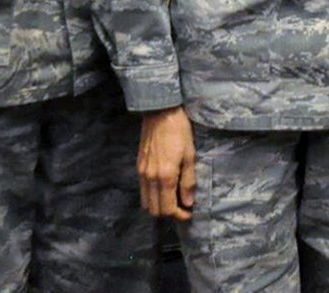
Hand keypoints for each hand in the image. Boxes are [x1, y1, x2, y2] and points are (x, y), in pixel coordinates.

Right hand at [137, 106, 195, 220]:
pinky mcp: (138, 167)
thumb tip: (189, 202)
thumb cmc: (179, 131)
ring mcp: (142, 173)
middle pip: (154, 210)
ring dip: (158, 206)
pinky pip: (142, 190)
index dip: (179, 215)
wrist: (160, 113)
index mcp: (165, 176)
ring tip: (173, 199)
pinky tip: (163, 188)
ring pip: (146, 202)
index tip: (189, 213)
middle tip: (182, 208)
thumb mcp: (190, 155)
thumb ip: (188, 181)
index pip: (168, 209)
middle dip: (168, 214)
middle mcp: (150, 178)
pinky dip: (151, 196)